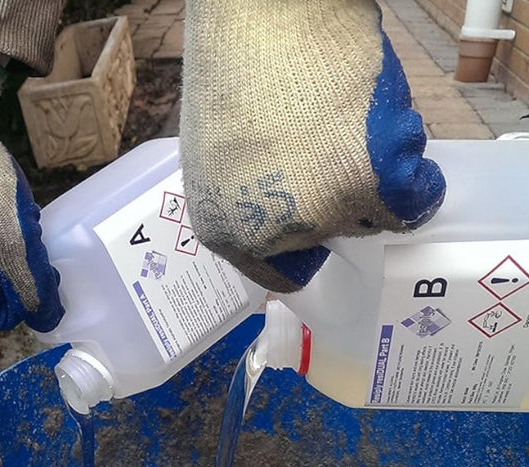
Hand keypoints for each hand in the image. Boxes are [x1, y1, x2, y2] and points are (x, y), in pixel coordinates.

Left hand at [181, 0, 445, 291]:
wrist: (263, 11)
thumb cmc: (239, 69)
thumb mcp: (220, 159)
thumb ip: (253, 203)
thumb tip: (290, 222)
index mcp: (226, 231)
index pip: (283, 272)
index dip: (308, 248)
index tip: (323, 230)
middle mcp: (271, 234)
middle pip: (332, 238)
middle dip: (337, 200)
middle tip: (326, 149)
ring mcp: (322, 209)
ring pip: (372, 213)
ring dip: (372, 174)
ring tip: (342, 123)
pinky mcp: (372, 178)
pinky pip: (414, 199)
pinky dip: (414, 175)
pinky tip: (385, 132)